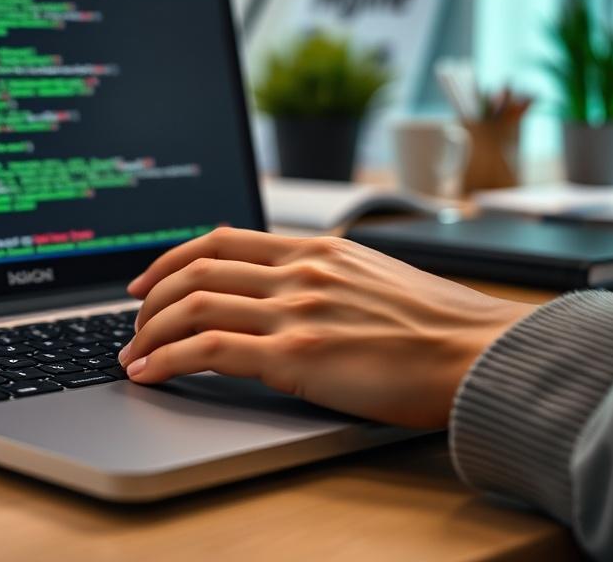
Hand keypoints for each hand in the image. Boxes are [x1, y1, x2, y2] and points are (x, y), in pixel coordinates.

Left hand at [120, 227, 530, 427]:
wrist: (480, 354)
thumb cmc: (438, 325)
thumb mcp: (373, 276)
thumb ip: (325, 274)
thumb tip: (287, 286)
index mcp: (316, 249)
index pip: (222, 240)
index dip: (172, 258)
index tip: (147, 280)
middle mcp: (299, 272)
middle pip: (195, 270)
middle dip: (150, 298)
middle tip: (132, 323)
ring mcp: (295, 311)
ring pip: (193, 305)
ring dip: (150, 331)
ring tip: (132, 355)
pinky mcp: (296, 356)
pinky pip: (209, 349)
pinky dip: (168, 359)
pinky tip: (149, 373)